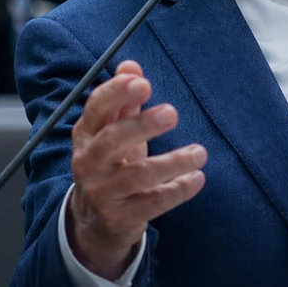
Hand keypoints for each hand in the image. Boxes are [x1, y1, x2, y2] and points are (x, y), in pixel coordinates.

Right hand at [68, 61, 206, 278]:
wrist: (96, 220)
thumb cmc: (112, 163)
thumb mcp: (114, 131)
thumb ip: (124, 100)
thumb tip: (131, 65)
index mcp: (87, 134)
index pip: (96, 109)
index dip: (116, 94)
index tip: (144, 83)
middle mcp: (89, 162)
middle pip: (112, 141)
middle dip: (142, 125)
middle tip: (172, 113)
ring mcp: (103, 192)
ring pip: (137, 175)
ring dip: (172, 162)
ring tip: (200, 152)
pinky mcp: (121, 217)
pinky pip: (152, 202)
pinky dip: (177, 190)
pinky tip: (197, 178)